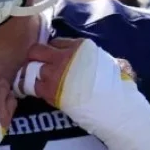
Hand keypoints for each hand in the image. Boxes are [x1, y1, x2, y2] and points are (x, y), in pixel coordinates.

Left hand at [15, 37, 149, 149]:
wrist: (115, 108)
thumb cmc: (118, 87)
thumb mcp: (114, 65)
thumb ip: (103, 60)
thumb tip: (114, 63)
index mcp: (80, 47)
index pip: (56, 42)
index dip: (53, 50)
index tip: (53, 58)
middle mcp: (64, 57)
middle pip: (37, 50)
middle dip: (35, 57)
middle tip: (36, 65)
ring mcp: (55, 74)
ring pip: (31, 68)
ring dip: (31, 73)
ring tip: (33, 79)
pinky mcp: (50, 92)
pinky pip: (33, 86)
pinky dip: (32, 88)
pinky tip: (36, 91)